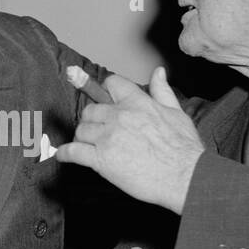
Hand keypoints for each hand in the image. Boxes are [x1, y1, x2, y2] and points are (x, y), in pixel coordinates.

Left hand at [55, 68, 204, 213]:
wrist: (184, 176)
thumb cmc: (184, 148)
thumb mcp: (177, 112)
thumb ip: (162, 91)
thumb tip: (158, 72)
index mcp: (137, 102)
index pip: (111, 84)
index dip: (105, 91)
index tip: (103, 99)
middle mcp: (119, 116)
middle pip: (91, 109)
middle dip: (92, 119)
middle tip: (97, 130)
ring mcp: (108, 137)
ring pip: (81, 129)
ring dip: (82, 137)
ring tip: (88, 145)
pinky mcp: (101, 159)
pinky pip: (73, 151)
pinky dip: (65, 154)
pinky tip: (63, 156)